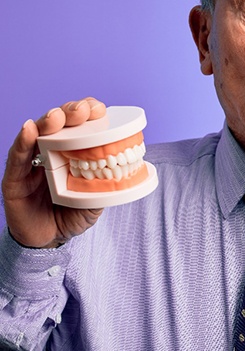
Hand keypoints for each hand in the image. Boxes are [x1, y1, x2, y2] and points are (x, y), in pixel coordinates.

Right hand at [2, 98, 106, 247]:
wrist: (49, 241)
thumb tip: (123, 176)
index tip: (99, 109)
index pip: (80, 125)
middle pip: (60, 123)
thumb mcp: (94, 201)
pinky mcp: (15, 177)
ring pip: (37, 133)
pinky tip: (29, 129)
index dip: (88, 112)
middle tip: (83, 110)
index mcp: (72, 152)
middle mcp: (51, 151)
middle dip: (72, 111)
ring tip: (58, 116)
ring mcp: (31, 162)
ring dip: (48, 121)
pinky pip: (17, 157)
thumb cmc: (71, 215)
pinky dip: (23, 141)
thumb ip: (104, 188)